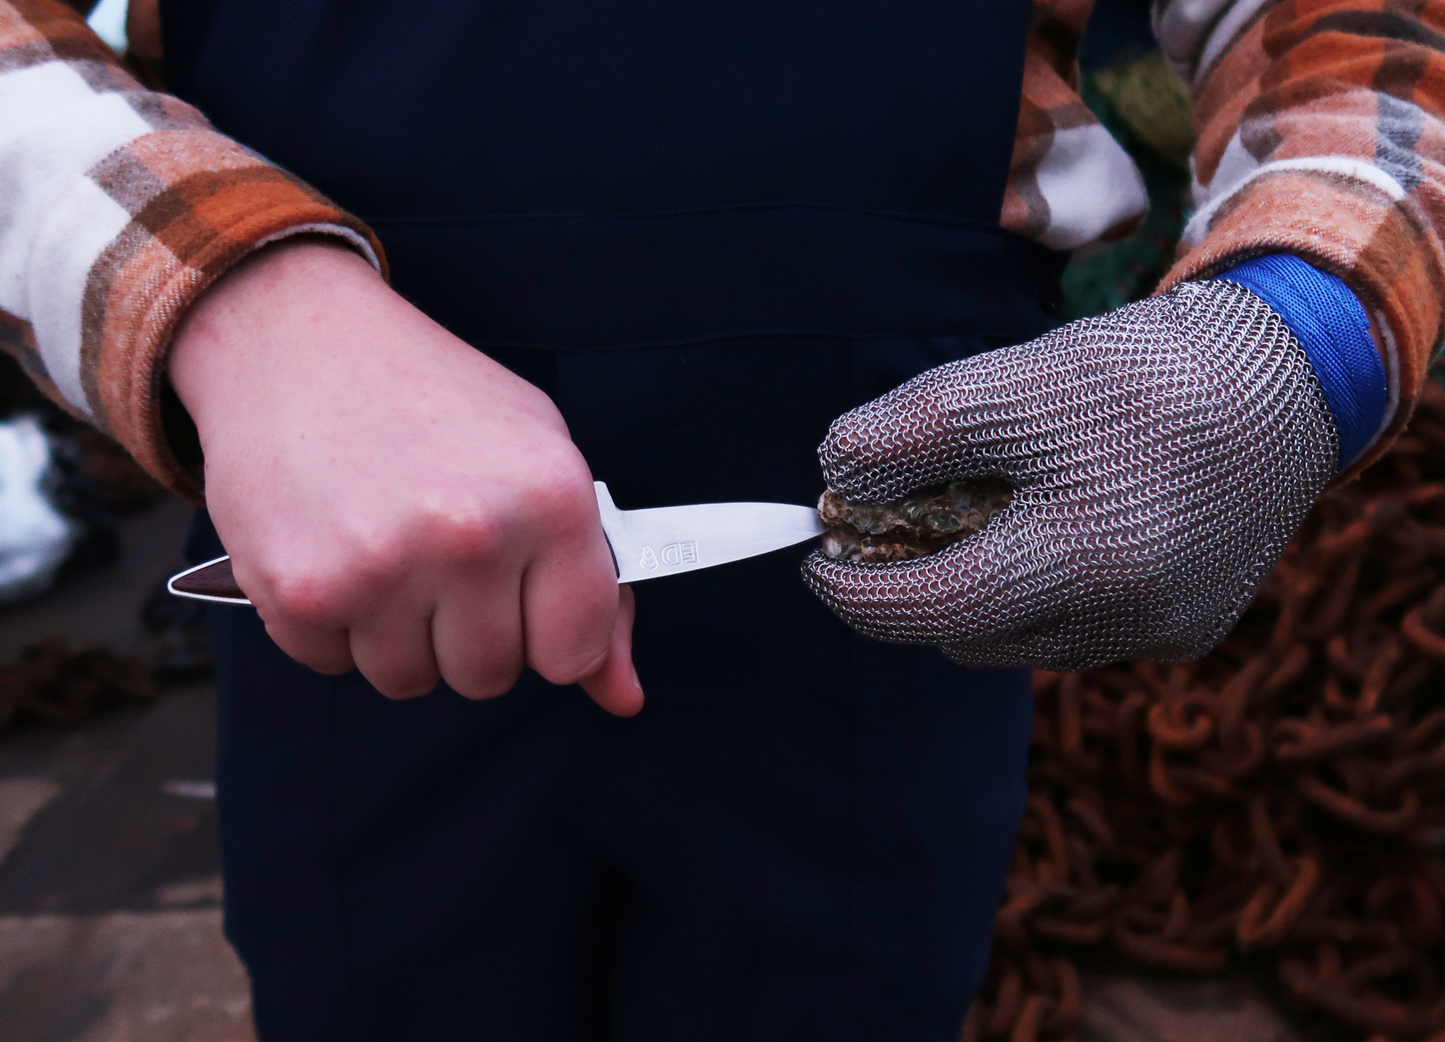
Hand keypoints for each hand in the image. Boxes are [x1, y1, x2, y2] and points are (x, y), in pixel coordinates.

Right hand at [169, 240, 641, 714]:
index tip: (523, 598)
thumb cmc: (431, 397)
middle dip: (467, 633)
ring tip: (384, 546)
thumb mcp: (539, 462)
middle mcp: (472, 538)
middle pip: (488, 676)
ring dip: (397, 634)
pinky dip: (330, 624)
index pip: (574, 651)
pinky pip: (332, 664)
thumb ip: (592, 587)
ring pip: (409, 680)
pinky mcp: (301, 590)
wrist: (295, 338)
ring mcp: (382, 568)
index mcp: (550, 501)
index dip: (547, 634)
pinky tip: (333, 547)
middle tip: (439, 556)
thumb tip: (623, 697)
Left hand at [802, 281, 1338, 669]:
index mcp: (1084, 557)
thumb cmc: (1141, 372)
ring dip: (984, 591)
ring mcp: (1162, 633)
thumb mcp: (1011, 383)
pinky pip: (1079, 631)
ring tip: (989, 515)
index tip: (816, 561)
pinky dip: (1045, 592)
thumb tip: (832, 479)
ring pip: (1022, 639)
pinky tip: (1060, 530)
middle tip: (895, 529)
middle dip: (918, 587)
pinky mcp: (1189, 630)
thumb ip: (909, 433)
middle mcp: (1126, 619)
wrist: (1288, 377)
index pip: (931, 607)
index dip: (857, 592)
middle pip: (970, 633)